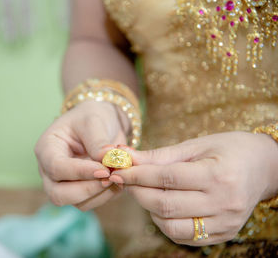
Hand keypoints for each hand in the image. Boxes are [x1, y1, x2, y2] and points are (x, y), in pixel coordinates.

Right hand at [35, 100, 127, 210]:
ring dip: (99, 194)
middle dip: (86, 190)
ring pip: (76, 202)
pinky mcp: (78, 191)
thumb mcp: (93, 120)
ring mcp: (62, 183)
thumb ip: (98, 141)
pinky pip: (90, 203)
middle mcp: (49, 170)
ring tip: (118, 176)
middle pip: (58, 194)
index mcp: (46, 148)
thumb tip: (107, 161)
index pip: (56, 167)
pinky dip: (106, 196)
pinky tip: (118, 181)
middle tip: (110, 178)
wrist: (101, 122)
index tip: (104, 169)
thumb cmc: (91, 116)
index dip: (79, 172)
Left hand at [109, 132, 277, 245]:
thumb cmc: (228, 150)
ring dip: (149, 209)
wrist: (263, 168)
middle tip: (125, 180)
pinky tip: (162, 206)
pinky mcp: (223, 234)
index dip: (138, 175)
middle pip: (166, 204)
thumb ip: (160, 155)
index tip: (118, 170)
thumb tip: (126, 157)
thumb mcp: (196, 146)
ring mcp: (225, 223)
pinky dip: (165, 223)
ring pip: (171, 226)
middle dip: (137, 192)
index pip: (167, 178)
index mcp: (218, 175)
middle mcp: (224, 203)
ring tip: (145, 192)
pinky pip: (183, 236)